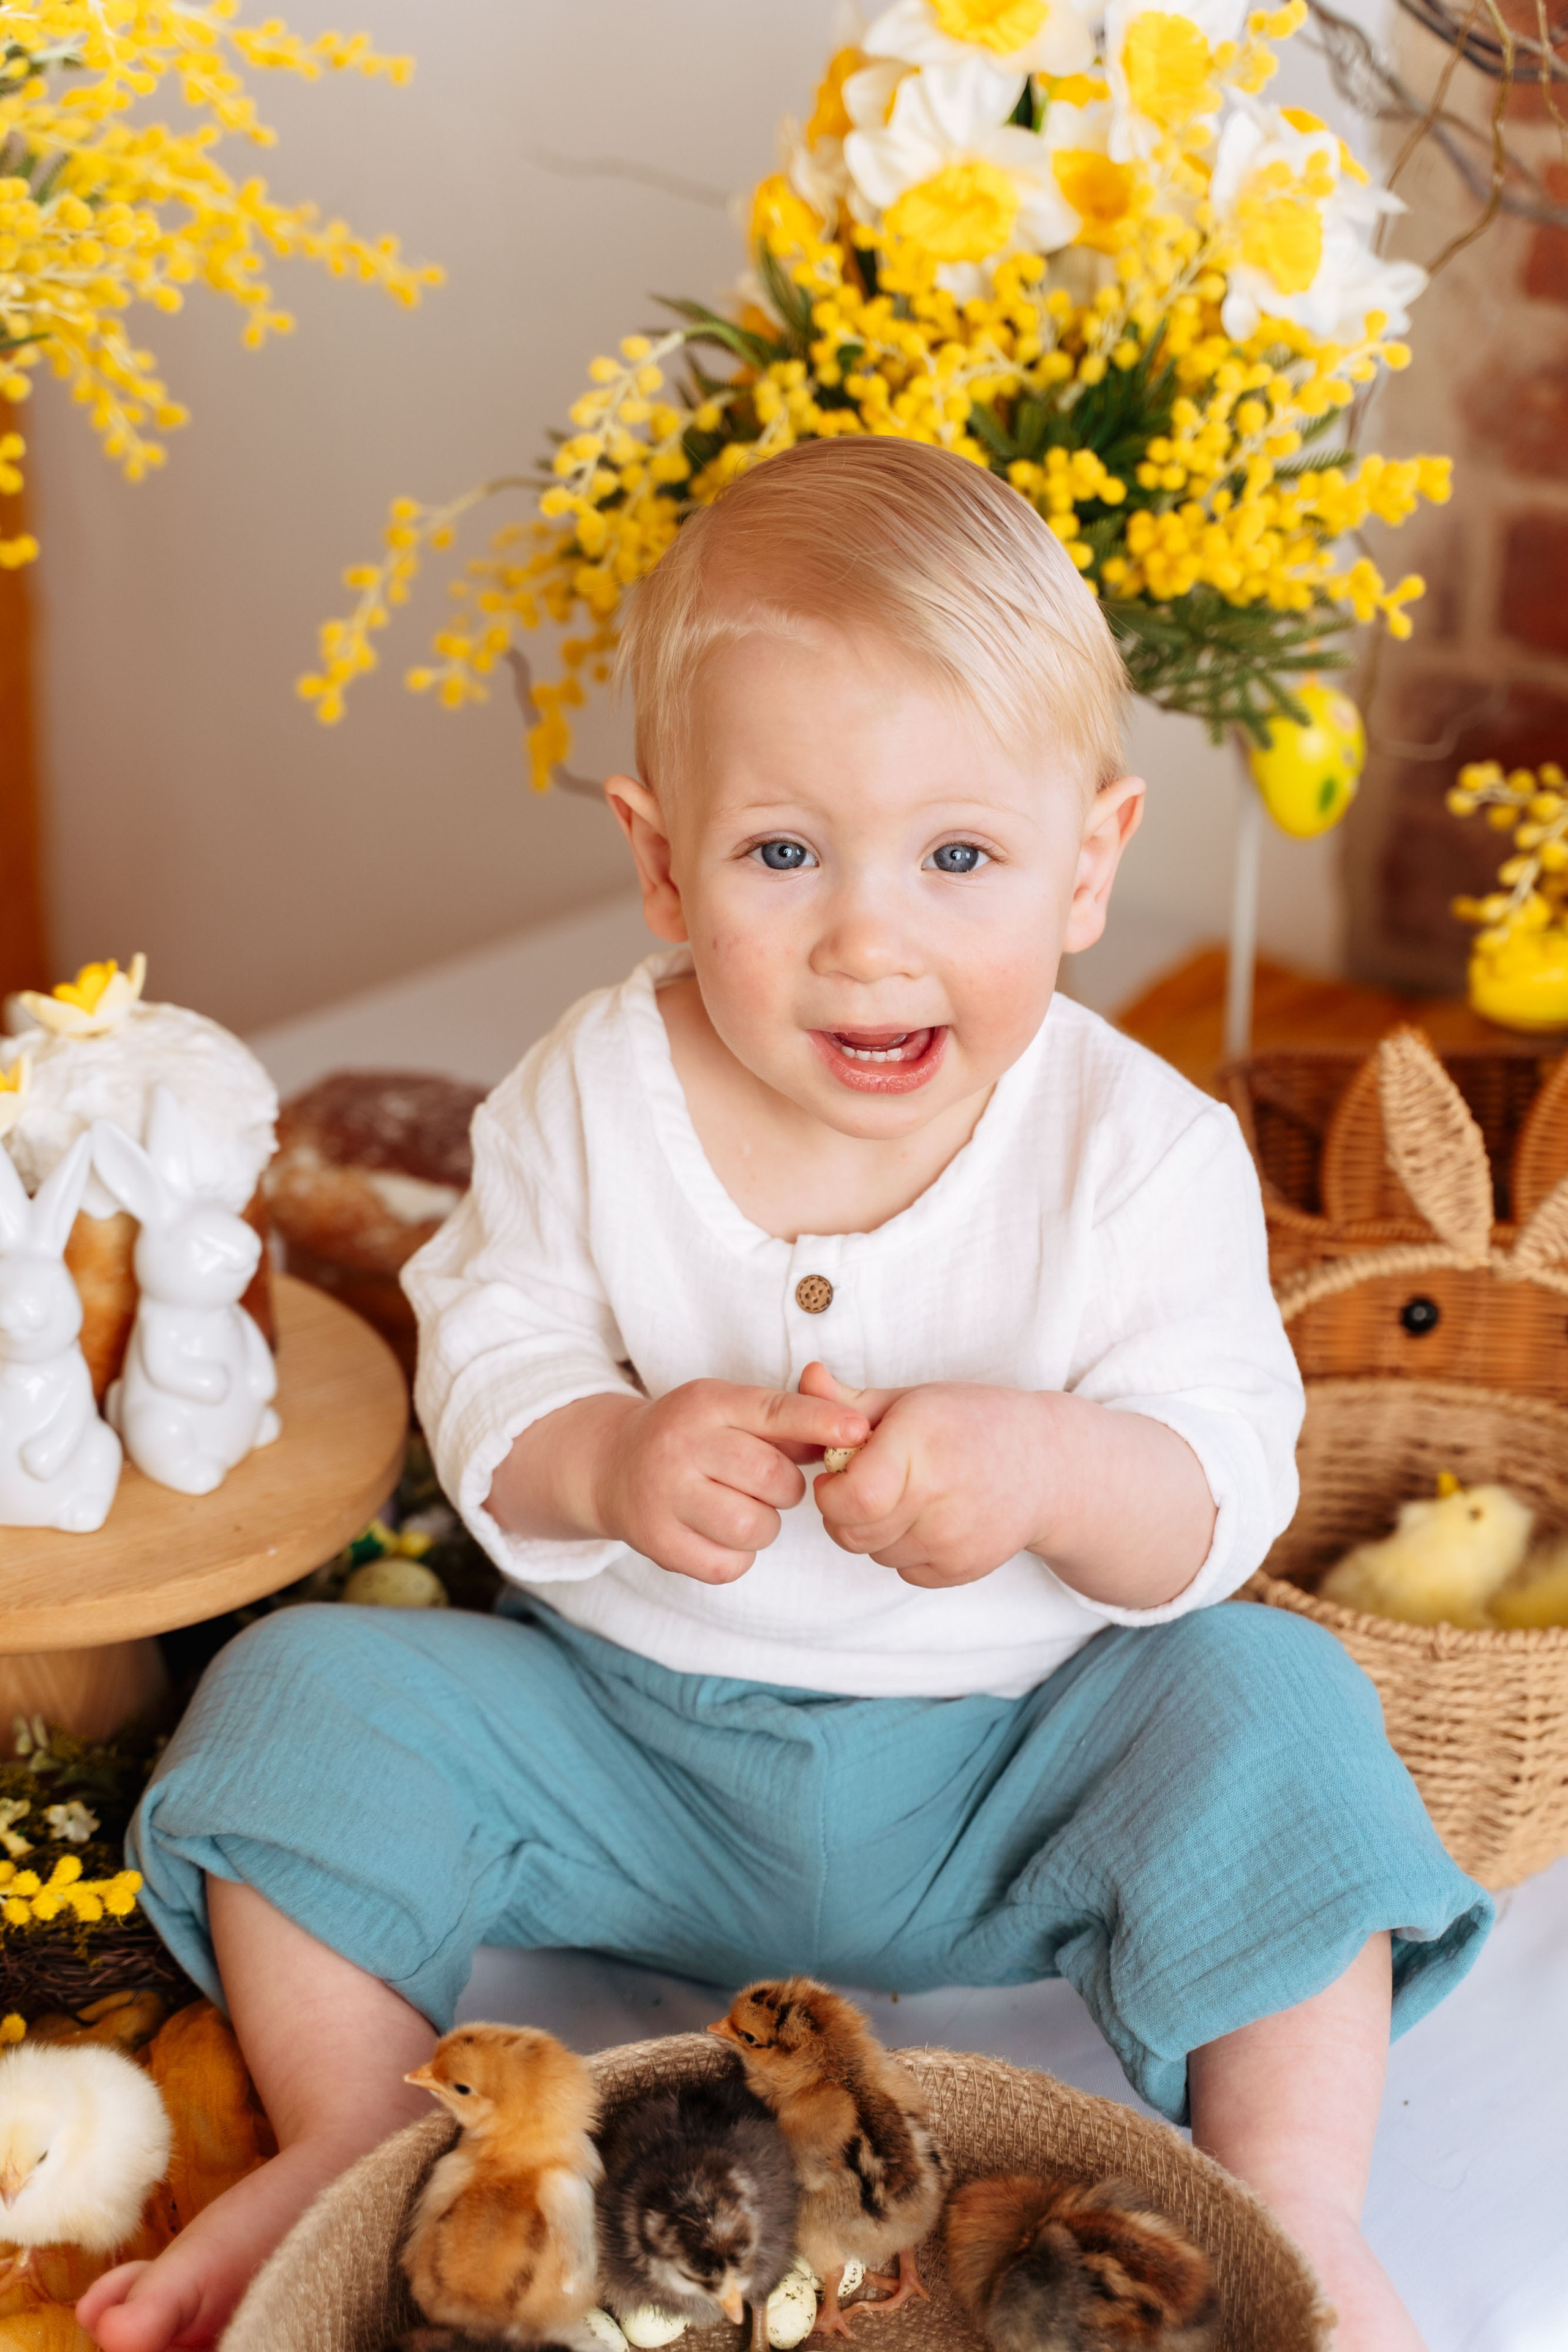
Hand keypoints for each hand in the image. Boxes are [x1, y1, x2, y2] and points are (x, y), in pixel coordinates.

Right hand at [596, 1379, 869, 1584]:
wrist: (611, 1465)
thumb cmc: (692, 1437)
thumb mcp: (729, 1410)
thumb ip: (786, 1421)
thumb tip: (851, 1433)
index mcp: (707, 1403)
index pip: (772, 1411)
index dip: (819, 1422)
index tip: (858, 1431)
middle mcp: (681, 1445)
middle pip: (771, 1477)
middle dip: (785, 1487)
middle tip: (766, 1483)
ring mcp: (665, 1496)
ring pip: (754, 1526)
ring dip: (763, 1525)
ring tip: (741, 1508)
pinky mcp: (659, 1543)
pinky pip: (728, 1565)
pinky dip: (736, 1555)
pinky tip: (718, 1532)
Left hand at [802, 1362, 1052, 1588]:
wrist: (1048, 1464)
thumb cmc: (972, 1422)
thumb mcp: (912, 1400)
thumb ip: (849, 1400)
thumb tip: (807, 1378)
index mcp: (920, 1445)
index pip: (852, 1499)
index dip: (831, 1492)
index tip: (837, 1473)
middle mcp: (940, 1497)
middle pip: (853, 1533)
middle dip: (842, 1513)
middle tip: (864, 1486)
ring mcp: (955, 1540)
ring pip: (875, 1555)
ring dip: (873, 1532)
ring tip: (902, 1497)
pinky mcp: (964, 1568)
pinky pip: (906, 1571)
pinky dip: (904, 1550)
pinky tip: (928, 1518)